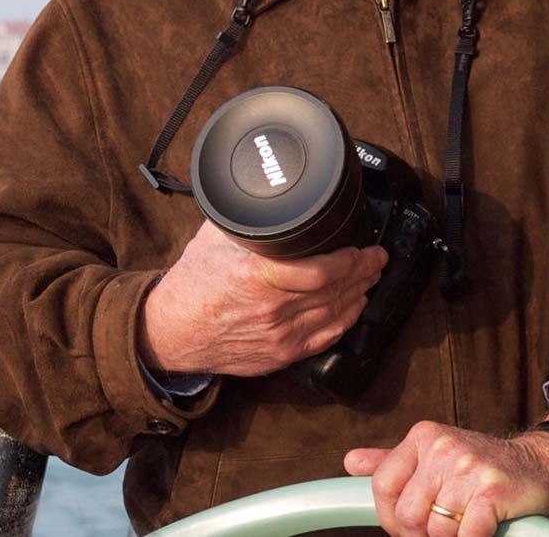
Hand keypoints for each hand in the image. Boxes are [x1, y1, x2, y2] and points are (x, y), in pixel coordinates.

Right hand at [138, 221, 387, 376]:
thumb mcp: (215, 238)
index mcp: (257, 277)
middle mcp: (272, 309)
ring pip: (335, 314)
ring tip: (372, 276)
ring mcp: (279, 336)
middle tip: (377, 256)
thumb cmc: (191, 284)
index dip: (351, 260)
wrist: (171, 332)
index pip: (322, 271)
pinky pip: (324, 339)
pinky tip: (356, 307)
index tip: (364, 246)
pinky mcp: (280, 354)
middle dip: (364, 272)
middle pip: (335, 291)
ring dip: (360, 294)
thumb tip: (268, 195)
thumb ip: (247, 221)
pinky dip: (346, 321)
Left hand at [344, 419, 548, 536]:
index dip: (391, 518)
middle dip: (423, 533)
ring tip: (467, 522)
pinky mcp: (492, 492)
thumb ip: (391, 461)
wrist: (537, 465)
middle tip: (445, 528)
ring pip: (435, 530)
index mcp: (422, 437)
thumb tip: (350, 462)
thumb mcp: (433, 453)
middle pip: (408, 515)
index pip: (382, 486)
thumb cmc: (479, 465)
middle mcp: (442, 447)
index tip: (408, 527)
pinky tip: (481, 530)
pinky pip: (465, 536)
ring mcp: (468, 468)